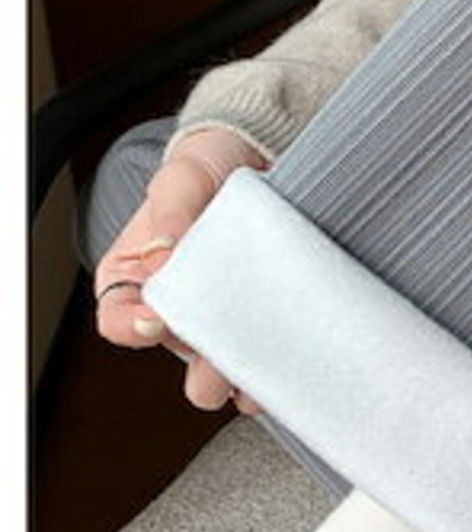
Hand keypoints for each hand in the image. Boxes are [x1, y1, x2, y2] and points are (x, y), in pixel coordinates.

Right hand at [94, 127, 267, 412]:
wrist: (261, 156)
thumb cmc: (209, 168)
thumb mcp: (184, 177)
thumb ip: (173, 209)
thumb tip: (163, 254)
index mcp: (136, 280)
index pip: (118, 319)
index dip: (133, 327)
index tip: (157, 320)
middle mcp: (178, 308)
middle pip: (179, 355)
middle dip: (200, 368)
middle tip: (218, 360)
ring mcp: (225, 318)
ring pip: (226, 369)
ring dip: (243, 375)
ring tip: (260, 372)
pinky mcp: (267, 321)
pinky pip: (269, 360)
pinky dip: (280, 367)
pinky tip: (292, 366)